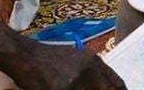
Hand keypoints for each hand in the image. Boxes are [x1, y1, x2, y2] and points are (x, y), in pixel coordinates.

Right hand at [0, 9, 125, 89]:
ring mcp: (77, 79)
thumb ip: (93, 73)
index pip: (117, 83)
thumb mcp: (76, 60)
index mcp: (95, 62)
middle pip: (110, 89)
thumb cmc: (49, 60)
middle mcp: (90, 69)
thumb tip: (108, 86)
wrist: (25, 56)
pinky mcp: (63, 88)